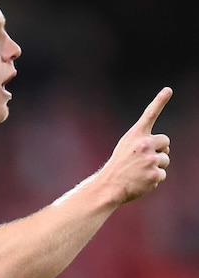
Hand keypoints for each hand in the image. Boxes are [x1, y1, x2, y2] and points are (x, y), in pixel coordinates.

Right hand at [100, 87, 171, 202]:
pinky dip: (154, 179)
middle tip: (142, 160)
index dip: (160, 101)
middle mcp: (144, 144)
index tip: (168, 90)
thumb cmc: (118, 167)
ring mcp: (151, 159)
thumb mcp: (126, 148)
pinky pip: (163, 174)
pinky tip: (141, 180)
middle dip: (160, 150)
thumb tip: (167, 150)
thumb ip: (144, 143)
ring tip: (139, 172)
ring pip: (166, 159)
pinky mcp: (155, 174)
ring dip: (156, 165)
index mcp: (135, 135)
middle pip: (166, 141)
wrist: (109, 187)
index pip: (150, 114)